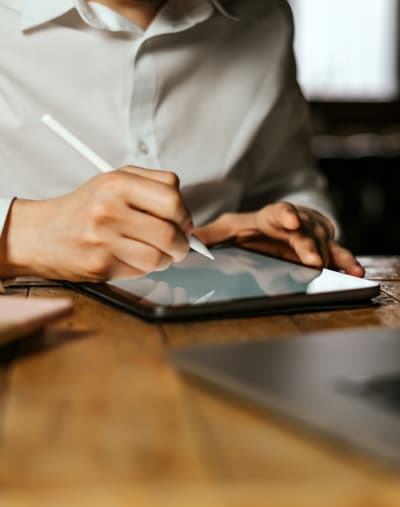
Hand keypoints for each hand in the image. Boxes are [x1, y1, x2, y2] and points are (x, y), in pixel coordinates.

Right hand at [1, 166, 191, 280]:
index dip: (185, 215)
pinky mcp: (100, 265)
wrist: (39, 234)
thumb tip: (186, 218)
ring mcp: (103, 239)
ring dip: (166, 260)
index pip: (172, 198)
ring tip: (156, 253)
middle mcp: (109, 209)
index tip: (183, 223)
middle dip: (182, 244)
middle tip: (179, 246)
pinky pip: (141, 271)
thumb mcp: (113, 183)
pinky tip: (132, 258)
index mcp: (117, 183)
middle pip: (170, 232)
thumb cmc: (83, 209)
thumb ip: (152, 189)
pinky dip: (145, 268)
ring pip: (159, 257)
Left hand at [194, 202, 364, 276]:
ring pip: (324, 241)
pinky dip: (346, 260)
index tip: (291, 221)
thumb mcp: (229, 229)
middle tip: (311, 259)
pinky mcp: (323, 246)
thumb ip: (212, 235)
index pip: (279, 211)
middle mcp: (296, 222)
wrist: (271, 228)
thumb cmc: (250, 228)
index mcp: (271, 216)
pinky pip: (338, 252)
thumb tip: (189, 240)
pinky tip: (354, 271)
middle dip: (308, 244)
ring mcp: (312, 234)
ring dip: (328, 254)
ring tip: (334, 267)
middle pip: (305, 231)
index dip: (286, 215)